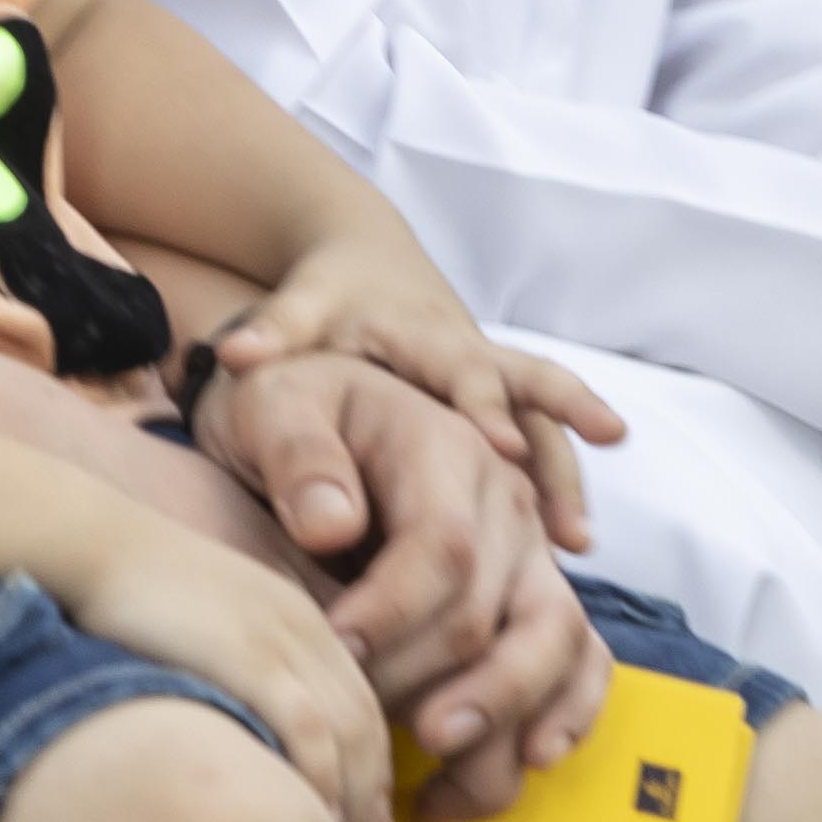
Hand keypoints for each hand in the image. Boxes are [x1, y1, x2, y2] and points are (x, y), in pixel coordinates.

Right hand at [52, 501, 406, 821]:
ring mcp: (281, 640)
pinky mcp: (249, 654)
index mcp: (300, 621)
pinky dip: (321, 780)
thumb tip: (238, 754)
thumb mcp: (202, 635)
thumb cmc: (128, 601)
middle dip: (371, 800)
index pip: (361, 709)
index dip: (366, 775)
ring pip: (353, 733)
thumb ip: (232, 682)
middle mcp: (306, 629)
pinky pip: (309, 728)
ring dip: (355, 802)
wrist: (90, 546)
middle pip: (370, 727)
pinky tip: (308, 820)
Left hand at [192, 349, 611, 809]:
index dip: (392, 614)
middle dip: (433, 683)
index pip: (442, 545)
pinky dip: (566, 712)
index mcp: (448, 448)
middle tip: (369, 724)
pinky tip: (528, 760)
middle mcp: (506, 501)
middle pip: (499, 608)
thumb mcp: (272, 408)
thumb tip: (332, 525)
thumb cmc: (289, 417)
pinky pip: (582, 656)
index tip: (333, 654)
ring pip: (555, 640)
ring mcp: (530, 552)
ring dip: (504, 715)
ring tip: (443, 782)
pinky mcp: (535, 594)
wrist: (311, 416)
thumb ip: (299, 457)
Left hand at [205, 228, 626, 555]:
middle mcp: (474, 359)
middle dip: (558, 445)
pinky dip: (550, 500)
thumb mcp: (300, 305)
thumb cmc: (329, 296)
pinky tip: (557, 556)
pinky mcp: (492, 417)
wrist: (364, 265)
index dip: (484, 408)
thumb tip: (237, 354)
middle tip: (585, 492)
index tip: (502, 447)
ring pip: (544, 434)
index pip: (463, 369)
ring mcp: (492, 388)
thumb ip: (276, 329)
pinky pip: (537, 457)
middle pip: (531, 393)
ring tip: (578, 543)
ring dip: (563, 483)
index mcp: (427, 333)